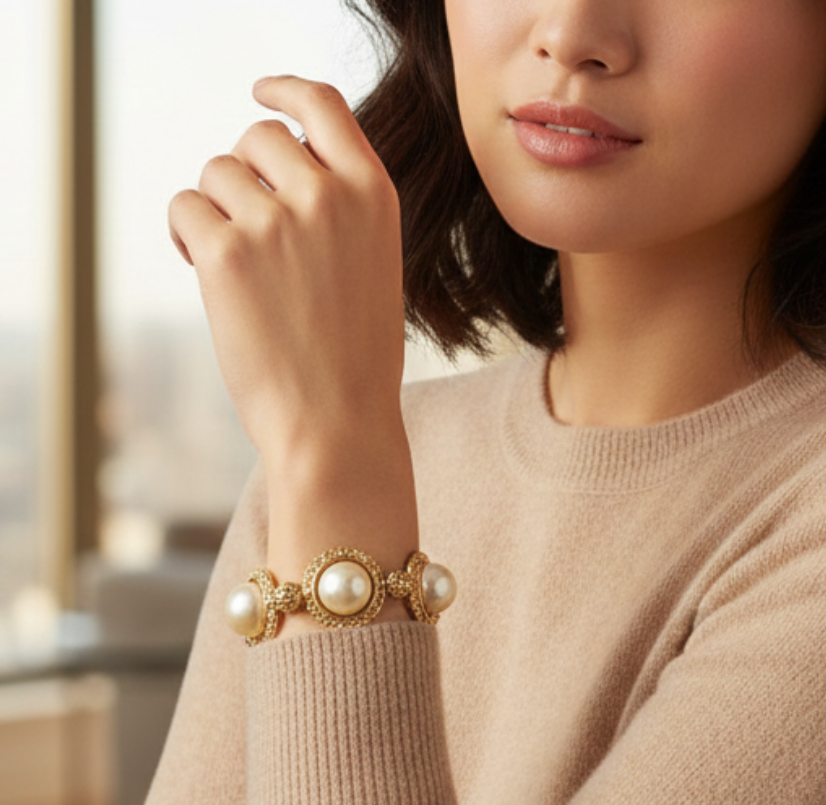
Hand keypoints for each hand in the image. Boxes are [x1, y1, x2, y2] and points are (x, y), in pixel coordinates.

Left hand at [167, 75, 406, 477]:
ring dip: (216, 210)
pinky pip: (184, 208)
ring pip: (215, 173)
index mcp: (373, 195)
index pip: (322, 105)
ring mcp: (276, 221)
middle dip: (244, 175)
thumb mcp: (373, 265)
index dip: (284, 90)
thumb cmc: (355, 358)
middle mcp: (327, 195)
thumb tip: (269, 166)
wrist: (339, 424)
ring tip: (239, 268)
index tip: (260, 92)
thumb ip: (338, 208)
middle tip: (250, 228)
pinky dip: (186, 236)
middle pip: (257, 137)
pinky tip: (208, 274)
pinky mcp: (226, 253)